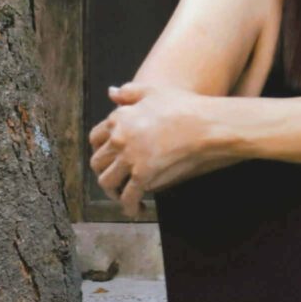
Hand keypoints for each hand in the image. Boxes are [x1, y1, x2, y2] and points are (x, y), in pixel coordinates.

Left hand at [88, 82, 209, 216]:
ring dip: (112, 191)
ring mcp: (129, 158)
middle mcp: (119, 139)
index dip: (101, 148)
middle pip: (98, 161)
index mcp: (119, 118)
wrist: (204, 124)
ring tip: (123, 194)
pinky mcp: (143, 175)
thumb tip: (111, 92)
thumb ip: (130, 92)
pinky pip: (128, 197)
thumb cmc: (184, 106)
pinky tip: (137, 210)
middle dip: (105, 171)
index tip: (110, 155)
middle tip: (116, 177)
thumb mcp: (154, 91)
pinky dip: (130, 207)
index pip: (95, 137)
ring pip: (107, 181)